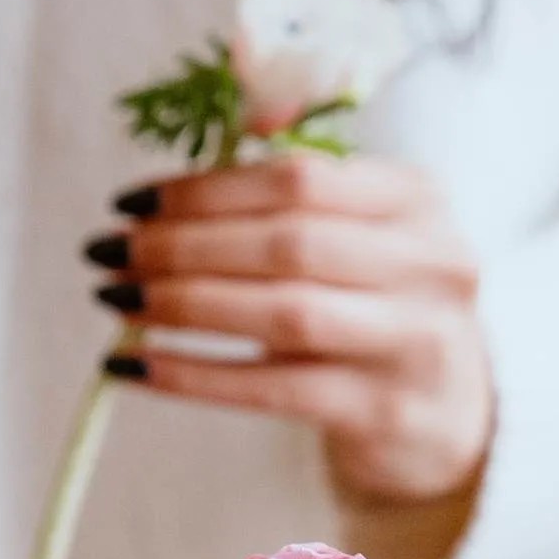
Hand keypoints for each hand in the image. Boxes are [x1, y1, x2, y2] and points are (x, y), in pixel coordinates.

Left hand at [91, 155, 493, 554]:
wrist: (451, 417)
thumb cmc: (378, 308)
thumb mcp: (361, 233)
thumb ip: (292, 186)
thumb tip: (194, 140)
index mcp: (416, 198)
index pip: (299, 177)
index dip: (206, 189)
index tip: (130, 201)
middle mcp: (430, 263)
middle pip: (288, 243)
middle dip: (182, 246)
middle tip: (107, 253)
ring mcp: (414, 341)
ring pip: (283, 315)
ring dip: (183, 306)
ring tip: (116, 302)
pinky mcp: (385, 411)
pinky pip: (273, 390)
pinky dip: (196, 377)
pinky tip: (137, 367)